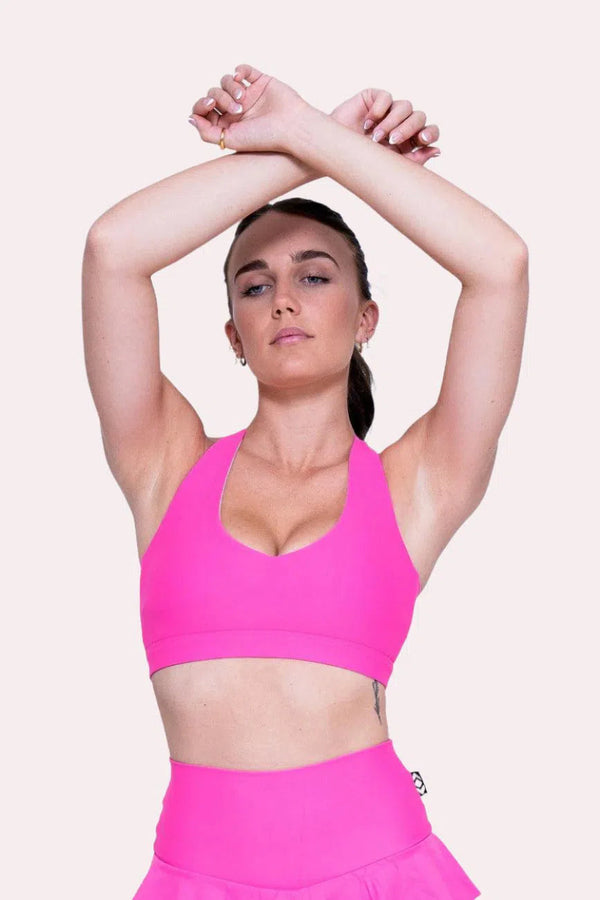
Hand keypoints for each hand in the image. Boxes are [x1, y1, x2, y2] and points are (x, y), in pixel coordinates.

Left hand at [188, 63, 308, 152]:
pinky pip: (244, 69)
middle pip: (214, 93)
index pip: (204, 109)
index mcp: (228, 124)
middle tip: (236, 109)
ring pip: (226, 80)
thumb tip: (190, 118)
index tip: (210, 105)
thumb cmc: (263, 138)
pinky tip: (243, 79)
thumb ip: (206, 132)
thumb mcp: (229, 140)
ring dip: (230, 87)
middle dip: (220, 98)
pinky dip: (240, 70)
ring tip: (243, 98)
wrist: (291, 128)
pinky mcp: (261, 82)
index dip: (201, 105)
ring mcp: (249, 95)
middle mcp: (237, 109)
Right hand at [330, 89, 439, 164]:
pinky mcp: (375, 97)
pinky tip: (367, 124)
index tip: (423, 140)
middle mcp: (402, 122)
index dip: (430, 133)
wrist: (334, 153)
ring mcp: (389, 109)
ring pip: (405, 106)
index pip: (429, 131)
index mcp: (410, 139)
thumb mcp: (391, 164)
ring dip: (392, 122)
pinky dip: (379, 110)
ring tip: (376, 136)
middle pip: (419, 117)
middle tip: (392, 140)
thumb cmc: (362, 162)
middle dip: (408, 128)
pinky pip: (386, 97)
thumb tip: (438, 150)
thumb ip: (415, 159)